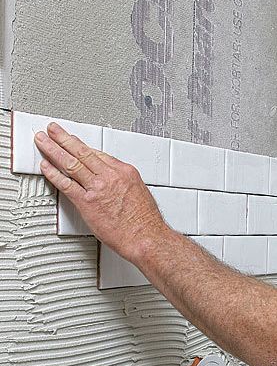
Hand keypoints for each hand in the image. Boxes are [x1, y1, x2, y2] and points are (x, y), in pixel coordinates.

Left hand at [34, 123, 166, 263]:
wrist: (145, 236)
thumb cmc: (145, 220)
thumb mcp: (139, 191)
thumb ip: (122, 182)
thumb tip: (112, 182)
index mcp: (124, 171)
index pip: (97, 153)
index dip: (80, 145)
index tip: (72, 140)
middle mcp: (109, 176)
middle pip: (81, 152)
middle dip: (64, 138)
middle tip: (52, 130)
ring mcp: (97, 188)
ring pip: (71, 163)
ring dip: (53, 150)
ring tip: (43, 141)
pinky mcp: (87, 203)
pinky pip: (66, 184)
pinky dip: (53, 174)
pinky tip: (45, 166)